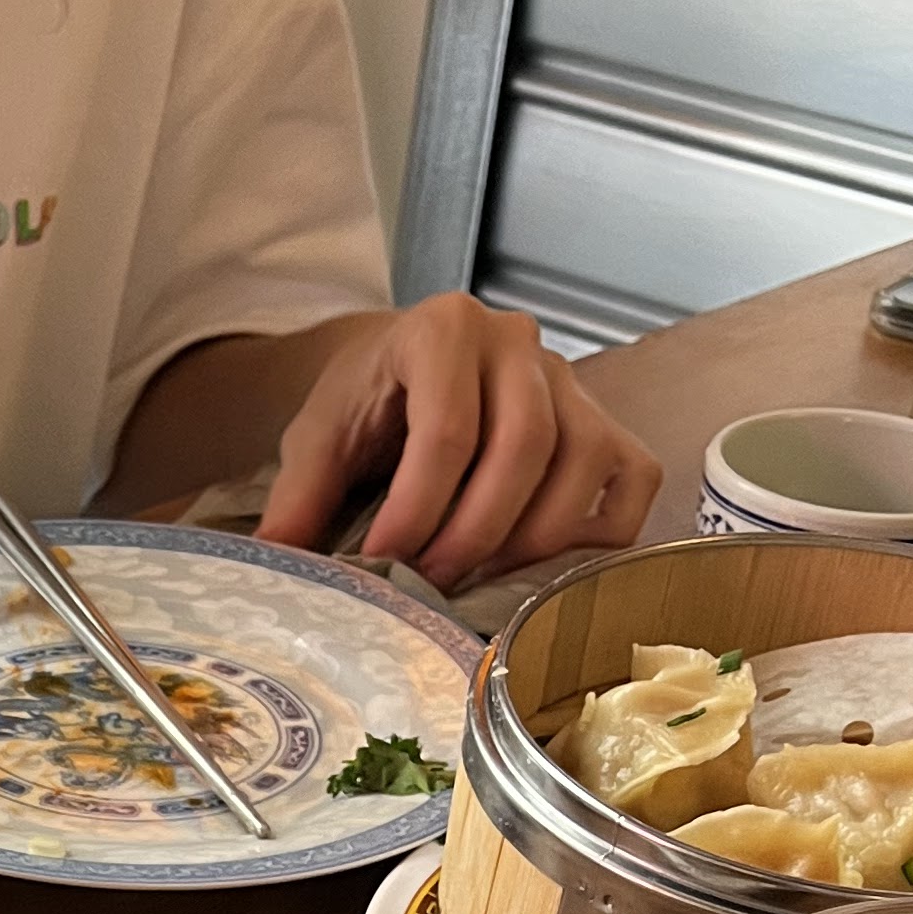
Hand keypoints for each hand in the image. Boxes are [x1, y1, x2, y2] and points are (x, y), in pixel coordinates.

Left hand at [256, 295, 661, 590]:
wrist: (403, 367)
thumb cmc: (368, 401)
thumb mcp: (320, 436)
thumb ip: (300, 496)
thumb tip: (281, 566)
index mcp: (442, 329)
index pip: (448, 431)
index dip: (417, 511)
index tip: (384, 564)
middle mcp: (518, 343)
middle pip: (525, 449)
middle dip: (474, 534)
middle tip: (430, 584)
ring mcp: (572, 380)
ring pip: (582, 466)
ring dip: (529, 542)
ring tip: (473, 578)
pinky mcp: (605, 421)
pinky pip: (631, 479)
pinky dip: (598, 533)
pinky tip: (540, 562)